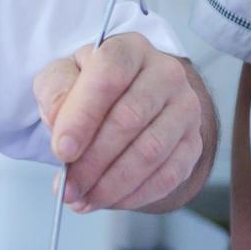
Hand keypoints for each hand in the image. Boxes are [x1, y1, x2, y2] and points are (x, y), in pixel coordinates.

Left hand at [33, 33, 209, 211]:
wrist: (130, 98)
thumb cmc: (92, 87)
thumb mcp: (63, 77)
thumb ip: (56, 91)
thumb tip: (60, 121)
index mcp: (130, 49)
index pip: (109, 76)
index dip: (83, 116)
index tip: (61, 151)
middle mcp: (165, 74)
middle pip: (129, 119)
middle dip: (93, 161)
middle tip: (68, 187)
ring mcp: (185, 109)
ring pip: (150, 152)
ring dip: (111, 184)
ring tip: (82, 199)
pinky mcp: (194, 142)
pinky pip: (168, 175)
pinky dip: (134, 195)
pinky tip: (107, 200)